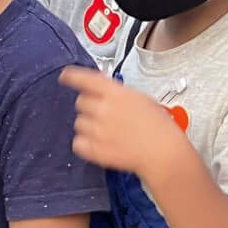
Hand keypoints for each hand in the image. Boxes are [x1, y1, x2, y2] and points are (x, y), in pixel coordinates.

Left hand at [60, 66, 190, 177]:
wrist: (162, 152)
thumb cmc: (157, 126)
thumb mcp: (140, 98)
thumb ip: (117, 93)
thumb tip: (102, 90)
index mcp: (114, 93)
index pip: (85, 79)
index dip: (72, 76)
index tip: (65, 76)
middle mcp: (102, 109)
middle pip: (80, 102)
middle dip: (90, 107)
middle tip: (105, 115)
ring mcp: (96, 130)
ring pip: (79, 123)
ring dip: (89, 126)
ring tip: (109, 132)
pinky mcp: (94, 150)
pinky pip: (78, 143)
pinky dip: (86, 144)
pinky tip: (101, 144)